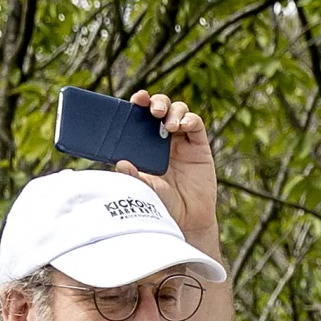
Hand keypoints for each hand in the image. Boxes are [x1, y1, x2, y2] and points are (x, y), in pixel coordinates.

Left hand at [125, 91, 219, 240]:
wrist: (186, 220)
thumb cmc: (162, 204)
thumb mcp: (144, 190)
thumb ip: (134, 177)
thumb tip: (120, 164)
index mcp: (145, 144)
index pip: (141, 116)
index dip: (140, 104)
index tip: (135, 100)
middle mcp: (163, 139)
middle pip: (161, 107)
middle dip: (157, 102)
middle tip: (153, 111)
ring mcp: (182, 141)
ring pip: (179, 110)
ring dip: (173, 111)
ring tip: (170, 125)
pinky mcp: (199, 146)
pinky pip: (196, 124)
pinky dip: (189, 120)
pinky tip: (182, 126)